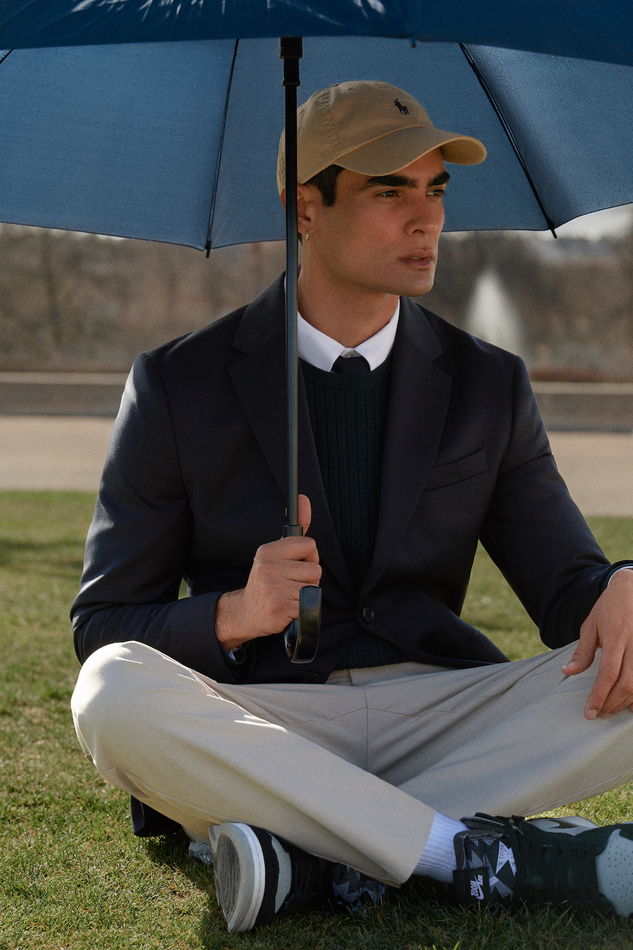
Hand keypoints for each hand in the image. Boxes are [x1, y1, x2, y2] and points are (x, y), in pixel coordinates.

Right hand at [215, 494, 320, 652]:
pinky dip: (302, 611)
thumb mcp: (278, 553)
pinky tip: (287, 608)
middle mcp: (267, 567)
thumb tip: (304, 498)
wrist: (246, 613)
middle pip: (315, 569)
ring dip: (305, 596)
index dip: (308, 558)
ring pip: (314, 588)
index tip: (295, 566)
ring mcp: (272, 587)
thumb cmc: (268, 581)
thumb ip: (297, 529)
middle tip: (289, 585)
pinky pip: (309, 606)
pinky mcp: (279, 607)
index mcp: (268, 551)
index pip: (309, 545)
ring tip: (288, 596)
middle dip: (308, 580)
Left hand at [562, 569, 632, 718]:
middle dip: (612, 703)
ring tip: (612, 710)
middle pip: (627, 684)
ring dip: (626, 702)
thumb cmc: (609, 608)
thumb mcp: (591, 625)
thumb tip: (568, 672)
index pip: (608, 674)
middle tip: (599, 714)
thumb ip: (583, 652)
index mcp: (615, 637)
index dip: (599, 696)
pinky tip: (631, 704)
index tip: (590, 712)